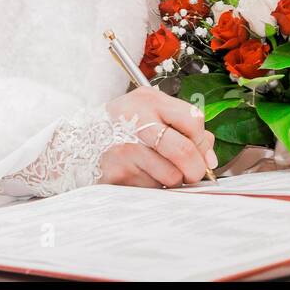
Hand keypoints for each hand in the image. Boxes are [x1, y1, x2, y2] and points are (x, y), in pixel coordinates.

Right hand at [98, 86, 217, 187]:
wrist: (80, 144)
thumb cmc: (124, 127)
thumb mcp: (151, 113)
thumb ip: (184, 127)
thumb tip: (210, 159)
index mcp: (149, 100)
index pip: (193, 120)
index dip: (202, 141)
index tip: (200, 152)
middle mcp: (136, 121)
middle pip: (184, 151)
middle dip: (196, 169)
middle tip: (193, 174)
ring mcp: (126, 148)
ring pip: (171, 176)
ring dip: (172, 180)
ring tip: (157, 170)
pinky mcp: (119, 174)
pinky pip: (153, 189)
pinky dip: (153, 187)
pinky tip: (140, 175)